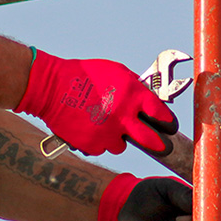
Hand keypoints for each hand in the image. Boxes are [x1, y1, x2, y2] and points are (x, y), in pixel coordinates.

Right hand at [15, 50, 177, 156]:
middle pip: (152, 140)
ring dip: (117, 138)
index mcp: (133, 95)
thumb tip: (150, 101)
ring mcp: (107, 133)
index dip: (167, 122)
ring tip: (104, 124)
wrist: (52, 87)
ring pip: (122, 145)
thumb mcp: (117, 72)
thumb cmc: (85, 75)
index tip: (168, 126)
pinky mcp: (92, 144)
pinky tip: (89, 127)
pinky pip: (101, 148)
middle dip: (159, 144)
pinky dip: (97, 141)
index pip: (162, 115)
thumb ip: (136, 88)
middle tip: (161, 145)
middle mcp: (123, 116)